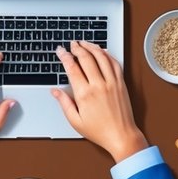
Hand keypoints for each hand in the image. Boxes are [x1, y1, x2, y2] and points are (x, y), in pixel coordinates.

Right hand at [51, 41, 147, 162]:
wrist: (121, 136)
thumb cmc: (99, 131)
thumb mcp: (75, 121)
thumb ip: (64, 103)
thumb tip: (55, 91)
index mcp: (85, 94)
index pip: (72, 68)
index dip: (65, 56)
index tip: (60, 51)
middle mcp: (99, 85)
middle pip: (86, 58)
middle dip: (77, 48)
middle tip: (72, 44)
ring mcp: (112, 82)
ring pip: (101, 57)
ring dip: (92, 47)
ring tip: (85, 43)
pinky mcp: (121, 83)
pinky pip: (114, 63)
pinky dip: (107, 54)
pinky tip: (102, 51)